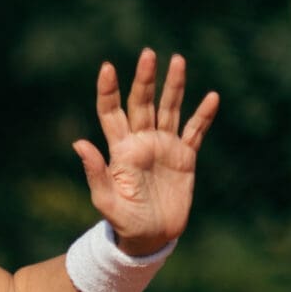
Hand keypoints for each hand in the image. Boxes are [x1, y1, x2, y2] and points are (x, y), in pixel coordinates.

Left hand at [71, 49, 218, 256]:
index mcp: (120, 150)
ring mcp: (164, 147)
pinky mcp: (185, 157)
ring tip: (178, 60)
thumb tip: (79, 143)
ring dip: (174, 86)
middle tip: (149, 54)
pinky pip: (195, 131)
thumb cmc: (123, 222)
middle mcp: (142, 142)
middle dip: (145, 79)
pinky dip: (203, 115)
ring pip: (170, 109)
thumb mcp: (106, 200)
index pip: (111, 113)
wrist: (150, 237)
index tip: (107, 68)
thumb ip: (95, 172)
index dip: (109, 91)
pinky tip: (211, 97)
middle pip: (143, 104)